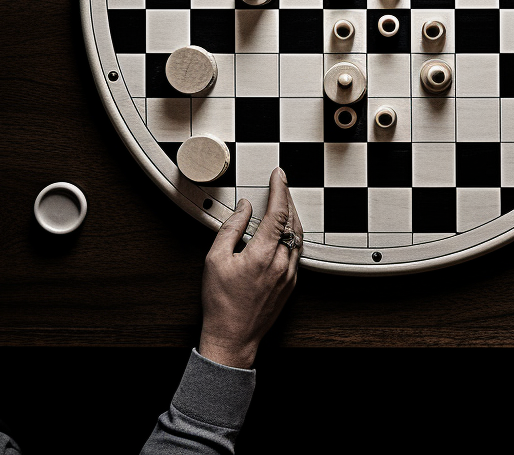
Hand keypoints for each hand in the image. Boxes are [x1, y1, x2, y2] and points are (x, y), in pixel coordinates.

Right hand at [199, 167, 300, 368]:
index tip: (278, 175)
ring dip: (292, 217)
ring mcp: (289, 276)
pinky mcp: (291, 285)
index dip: (280, 189)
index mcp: (263, 254)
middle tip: (281, 184)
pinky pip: (297, 253)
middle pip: (293, 222)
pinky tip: (283, 232)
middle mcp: (281, 264)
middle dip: (288, 199)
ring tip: (283, 203)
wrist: (233, 337)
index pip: (278, 212)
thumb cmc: (221, 303)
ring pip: (298, 237)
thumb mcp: (215, 260)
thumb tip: (244, 207)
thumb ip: (231, 228)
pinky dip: (292, 236)